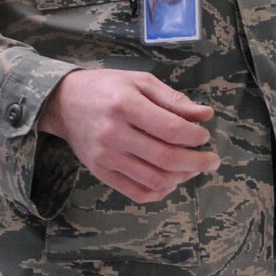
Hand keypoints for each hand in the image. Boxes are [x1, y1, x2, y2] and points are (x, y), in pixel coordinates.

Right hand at [39, 70, 219, 203]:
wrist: (64, 103)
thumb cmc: (106, 87)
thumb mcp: (140, 82)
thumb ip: (173, 100)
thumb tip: (205, 115)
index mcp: (126, 105)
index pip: (171, 130)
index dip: (195, 137)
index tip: (204, 136)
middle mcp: (114, 134)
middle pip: (166, 159)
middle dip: (197, 162)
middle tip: (212, 160)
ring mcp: (106, 157)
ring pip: (155, 180)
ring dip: (182, 178)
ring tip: (192, 169)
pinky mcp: (101, 173)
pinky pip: (137, 192)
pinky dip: (160, 191)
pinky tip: (171, 181)